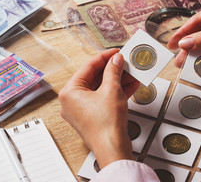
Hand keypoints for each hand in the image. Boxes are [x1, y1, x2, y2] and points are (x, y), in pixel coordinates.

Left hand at [59, 48, 139, 168]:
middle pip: (95, 77)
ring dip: (117, 80)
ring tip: (131, 72)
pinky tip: (130, 85)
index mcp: (70, 92)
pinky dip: (116, 91)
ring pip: (101, 88)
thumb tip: (115, 60)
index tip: (116, 52)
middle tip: (124, 62)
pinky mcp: (93, 116)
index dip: (105, 57)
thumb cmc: (105, 125)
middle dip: (113, 70)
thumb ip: (113, 71)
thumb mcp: (112, 90)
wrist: (112, 148)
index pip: (88, 67)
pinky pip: (104, 98)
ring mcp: (83, 110)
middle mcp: (73, 101)